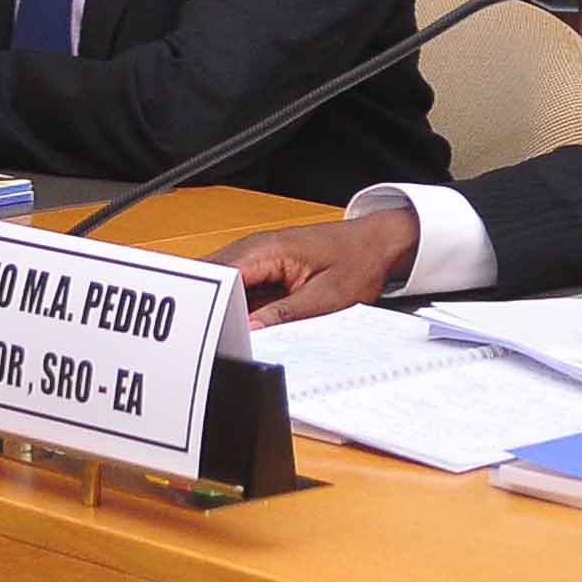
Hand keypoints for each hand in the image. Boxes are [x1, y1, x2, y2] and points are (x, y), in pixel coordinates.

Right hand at [220, 207, 418, 322]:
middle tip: (207, 338)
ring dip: (220, 307)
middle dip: (207, 306)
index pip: (219, 274)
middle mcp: (255, 248)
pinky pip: (238, 288)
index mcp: (267, 249)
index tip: (204, 328)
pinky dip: (235, 307)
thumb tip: (249, 330)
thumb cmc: (358, 261)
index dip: (207, 301)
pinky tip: (238, 326)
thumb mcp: (326, 297)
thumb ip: (284, 314)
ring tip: (220, 335)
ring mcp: (257, 257)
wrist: (378, 244)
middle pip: (213, 278)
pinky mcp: (263, 268)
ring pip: (222, 285)